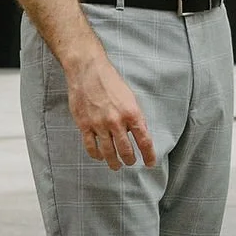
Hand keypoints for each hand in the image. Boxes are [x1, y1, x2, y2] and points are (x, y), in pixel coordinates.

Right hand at [64, 47, 156, 170]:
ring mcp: (99, 125)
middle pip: (126, 151)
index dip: (149, 155)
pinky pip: (91, 147)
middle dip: (130, 160)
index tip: (150, 163)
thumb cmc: (110, 81)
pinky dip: (97, 155)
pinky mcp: (84, 125)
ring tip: (116, 165)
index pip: (144, 140)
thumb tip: (138, 134)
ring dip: (114, 162)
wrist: (88, 70)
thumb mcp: (130, 97)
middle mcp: (116, 121)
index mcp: (131, 113)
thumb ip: (134, 116)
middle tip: (131, 162)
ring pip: (109, 153)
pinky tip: (100, 156)